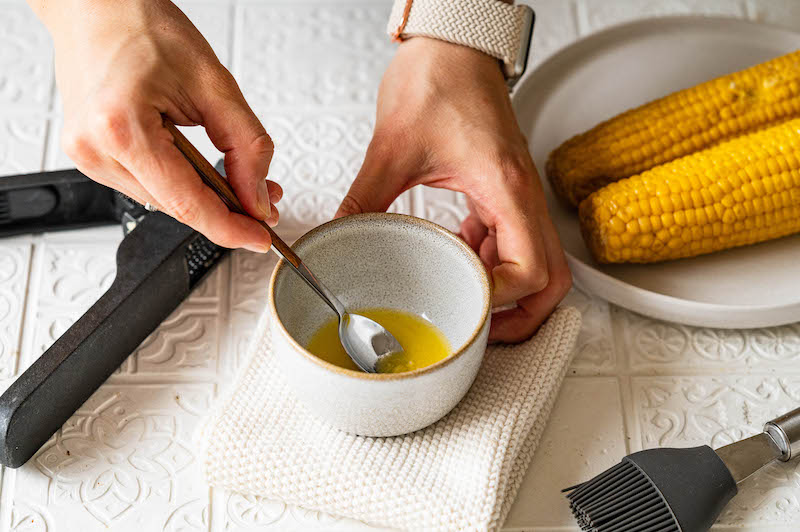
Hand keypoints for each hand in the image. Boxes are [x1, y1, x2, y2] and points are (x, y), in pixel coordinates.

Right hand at [31, 0, 280, 251]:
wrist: (96, 5)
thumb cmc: (143, 27)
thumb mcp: (214, 83)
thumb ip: (246, 146)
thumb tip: (257, 198)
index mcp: (121, 127)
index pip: (186, 202)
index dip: (230, 228)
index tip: (261, 240)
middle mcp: (94, 148)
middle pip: (176, 207)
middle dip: (225, 210)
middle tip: (264, 199)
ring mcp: (85, 156)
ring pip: (162, 201)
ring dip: (203, 197)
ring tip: (236, 176)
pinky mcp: (88, 155)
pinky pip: (146, 186)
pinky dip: (179, 183)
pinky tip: (199, 167)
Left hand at [336, 37, 570, 341]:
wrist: (455, 43)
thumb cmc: (442, 77)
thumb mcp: (394, 146)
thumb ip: (366, 197)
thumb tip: (343, 235)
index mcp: (506, 188)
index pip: (529, 269)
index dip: (499, 299)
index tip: (462, 305)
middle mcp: (521, 195)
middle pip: (552, 277)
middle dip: (523, 313)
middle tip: (483, 331)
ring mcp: (516, 193)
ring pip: (535, 260)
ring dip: (506, 289)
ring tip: (465, 301)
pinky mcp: (502, 187)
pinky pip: (510, 237)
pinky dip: (489, 259)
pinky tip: (455, 256)